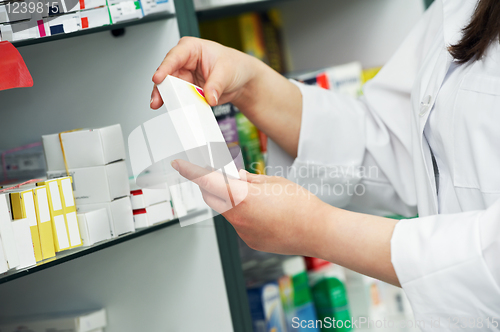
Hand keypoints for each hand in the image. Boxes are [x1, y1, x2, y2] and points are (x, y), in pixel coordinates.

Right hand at [151, 37, 262, 108]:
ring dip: (167, 98)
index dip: (164, 68)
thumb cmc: (234, 65)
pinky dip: (178, 105)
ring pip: (169, 88)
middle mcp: (184, 62)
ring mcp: (185, 77)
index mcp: (191, 48)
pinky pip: (179, 98)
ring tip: (165, 106)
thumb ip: (215, 85)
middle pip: (167, 74)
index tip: (158, 78)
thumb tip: (208, 97)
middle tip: (158, 99)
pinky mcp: (187, 90)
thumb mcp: (226, 71)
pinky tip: (177, 110)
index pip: (174, 57)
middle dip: (161, 88)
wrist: (242, 79)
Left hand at [171, 159, 327, 256]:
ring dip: (231, 201)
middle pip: (213, 198)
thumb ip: (249, 179)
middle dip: (213, 186)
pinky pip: (240, 224)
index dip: (191, 172)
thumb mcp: (274, 182)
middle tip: (223, 176)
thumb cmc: (301, 205)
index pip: (208, 181)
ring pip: (227, 211)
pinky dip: (244, 215)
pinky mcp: (251, 241)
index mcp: (242, 198)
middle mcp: (238, 217)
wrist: (318, 231)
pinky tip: (263, 212)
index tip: (180, 165)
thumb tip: (236, 176)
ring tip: (255, 196)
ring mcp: (243, 232)